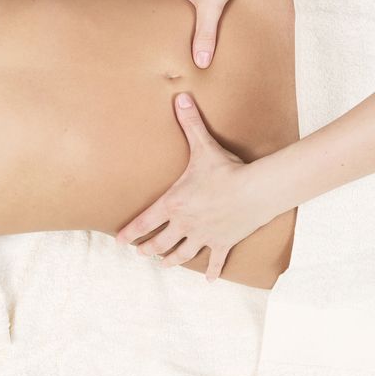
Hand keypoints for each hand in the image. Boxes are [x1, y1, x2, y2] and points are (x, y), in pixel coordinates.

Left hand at [115, 92, 273, 281]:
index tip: (120, 241)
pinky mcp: (223, 243)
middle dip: (149, 249)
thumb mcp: (203, 146)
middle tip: (142, 253)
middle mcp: (185, 225)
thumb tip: (180, 97)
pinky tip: (208, 278)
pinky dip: (212, 270)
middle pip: (160, 243)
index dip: (130, 232)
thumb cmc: (225, 170)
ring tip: (165, 263)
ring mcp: (204, 237)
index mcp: (174, 204)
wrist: (254, 191)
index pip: (144, 222)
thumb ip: (189, 124)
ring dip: (172, 260)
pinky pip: (215, 261)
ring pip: (182, 254)